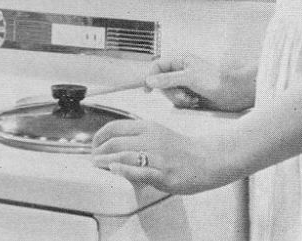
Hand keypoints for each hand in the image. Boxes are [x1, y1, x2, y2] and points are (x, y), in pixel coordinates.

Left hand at [91, 119, 236, 194]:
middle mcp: (152, 138)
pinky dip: (124, 170)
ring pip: (124, 155)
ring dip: (106, 160)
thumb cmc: (181, 149)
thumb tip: (113, 146)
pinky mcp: (164, 173)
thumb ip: (137, 138)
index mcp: (148, 127)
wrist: (207, 160)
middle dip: (99, 151)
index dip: (99, 136)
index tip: (93, 145)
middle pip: (116, 142)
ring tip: (97, 165)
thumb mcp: (157, 134)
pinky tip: (114, 170)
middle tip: (93, 159)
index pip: (115, 127)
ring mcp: (158, 156)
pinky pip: (140, 171)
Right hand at [144, 54, 255, 111]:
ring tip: (192, 100)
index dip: (151, 77)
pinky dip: (185, 104)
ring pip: (170, 94)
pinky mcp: (191, 95)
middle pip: (162, 83)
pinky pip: (179, 102)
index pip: (157, 66)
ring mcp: (186, 83)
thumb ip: (168, 79)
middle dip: (171, 92)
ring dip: (179, 99)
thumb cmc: (217, 81)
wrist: (235, 93)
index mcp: (180, 61)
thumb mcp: (190, 78)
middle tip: (183, 95)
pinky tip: (196, 103)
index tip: (148, 89)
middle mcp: (182, 71)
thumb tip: (150, 80)